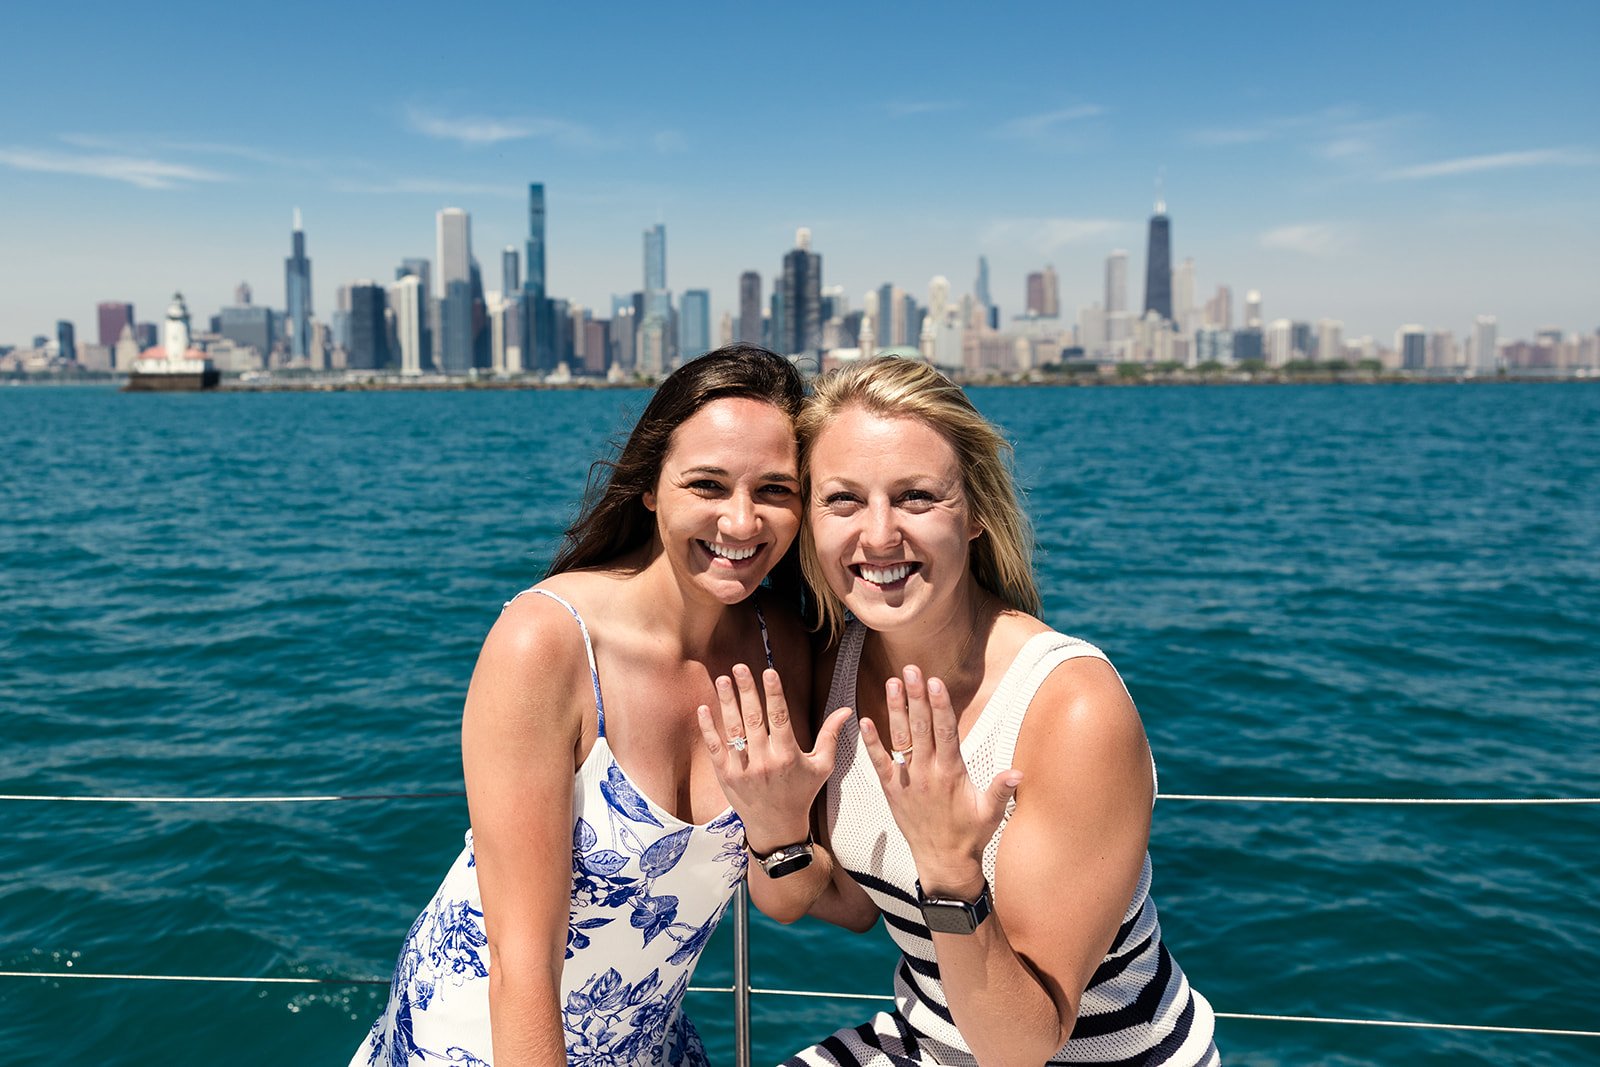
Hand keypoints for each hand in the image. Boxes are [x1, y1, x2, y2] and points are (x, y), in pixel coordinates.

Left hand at [696, 665, 852, 853]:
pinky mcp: (725, 775)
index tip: (769, 671)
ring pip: (733, 730)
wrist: (777, 827)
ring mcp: (742, 769)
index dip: (774, 693)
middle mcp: (764, 761)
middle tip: (739, 667)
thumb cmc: (802, 793)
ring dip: (726, 703)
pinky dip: (708, 729)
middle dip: (747, 690)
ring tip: (722, 679)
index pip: (780, 718)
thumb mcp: (822, 766)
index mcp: (788, 756)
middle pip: (754, 719)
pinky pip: (715, 748)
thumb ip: (831, 735)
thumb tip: (846, 710)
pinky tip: (703, 708)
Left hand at [858, 665, 1021, 897]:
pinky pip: (879, 763)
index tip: (935, 682)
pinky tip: (864, 721)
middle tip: (910, 669)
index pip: (945, 732)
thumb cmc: (971, 835)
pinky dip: (871, 743)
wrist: (943, 863)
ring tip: (892, 682)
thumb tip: (1018, 772)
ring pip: (900, 739)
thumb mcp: (991, 813)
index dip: (940, 706)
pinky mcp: (892, 791)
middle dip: (916, 697)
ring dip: (895, 710)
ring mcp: (908, 781)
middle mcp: (928, 773)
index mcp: (952, 774)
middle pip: (921, 728)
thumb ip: (1002, 790)